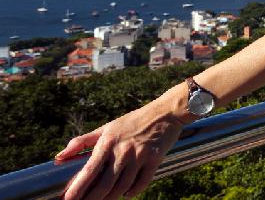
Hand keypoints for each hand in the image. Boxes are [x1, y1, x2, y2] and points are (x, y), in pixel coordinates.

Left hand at [55, 103, 183, 199]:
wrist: (165, 112)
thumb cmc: (132, 121)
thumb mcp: (106, 128)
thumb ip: (81, 142)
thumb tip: (58, 158)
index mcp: (108, 142)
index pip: (89, 170)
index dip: (77, 188)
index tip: (67, 199)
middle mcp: (123, 151)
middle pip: (105, 184)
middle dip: (92, 199)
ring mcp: (140, 156)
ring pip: (122, 187)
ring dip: (111, 198)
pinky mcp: (155, 160)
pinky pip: (142, 183)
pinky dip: (132, 192)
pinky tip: (126, 194)